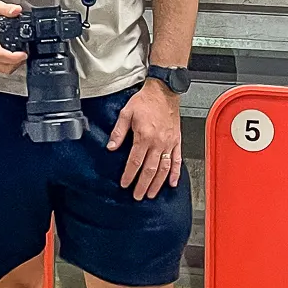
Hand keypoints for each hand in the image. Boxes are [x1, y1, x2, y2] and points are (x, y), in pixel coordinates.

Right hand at [0, 0, 27, 77]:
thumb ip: (5, 8)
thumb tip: (16, 10)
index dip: (13, 57)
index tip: (23, 54)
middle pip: (1, 66)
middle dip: (16, 63)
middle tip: (24, 54)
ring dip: (11, 65)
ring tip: (18, 56)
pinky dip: (3, 65)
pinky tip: (8, 58)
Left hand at [108, 78, 182, 199]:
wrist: (164, 91)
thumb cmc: (145, 100)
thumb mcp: (126, 113)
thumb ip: (118, 132)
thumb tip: (111, 147)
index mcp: (144, 136)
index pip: (135, 161)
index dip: (129, 175)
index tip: (125, 184)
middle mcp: (158, 142)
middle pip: (150, 169)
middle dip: (143, 185)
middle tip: (137, 196)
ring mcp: (169, 143)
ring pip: (163, 168)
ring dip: (157, 183)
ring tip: (151, 194)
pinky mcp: (176, 141)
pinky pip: (177, 160)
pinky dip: (175, 173)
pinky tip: (172, 183)